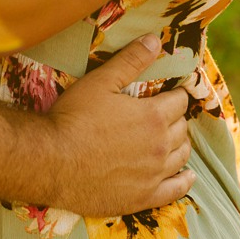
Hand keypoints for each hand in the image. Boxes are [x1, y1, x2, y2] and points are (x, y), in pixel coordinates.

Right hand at [46, 35, 194, 216]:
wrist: (53, 162)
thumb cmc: (75, 117)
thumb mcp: (101, 81)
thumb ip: (131, 60)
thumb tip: (156, 40)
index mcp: (153, 116)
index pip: (179, 101)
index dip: (175, 95)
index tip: (169, 94)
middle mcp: (160, 147)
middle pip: (182, 129)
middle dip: (176, 118)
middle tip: (164, 115)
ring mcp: (153, 176)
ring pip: (181, 156)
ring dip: (180, 145)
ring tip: (172, 140)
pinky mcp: (143, 198)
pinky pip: (175, 191)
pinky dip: (184, 181)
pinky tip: (186, 175)